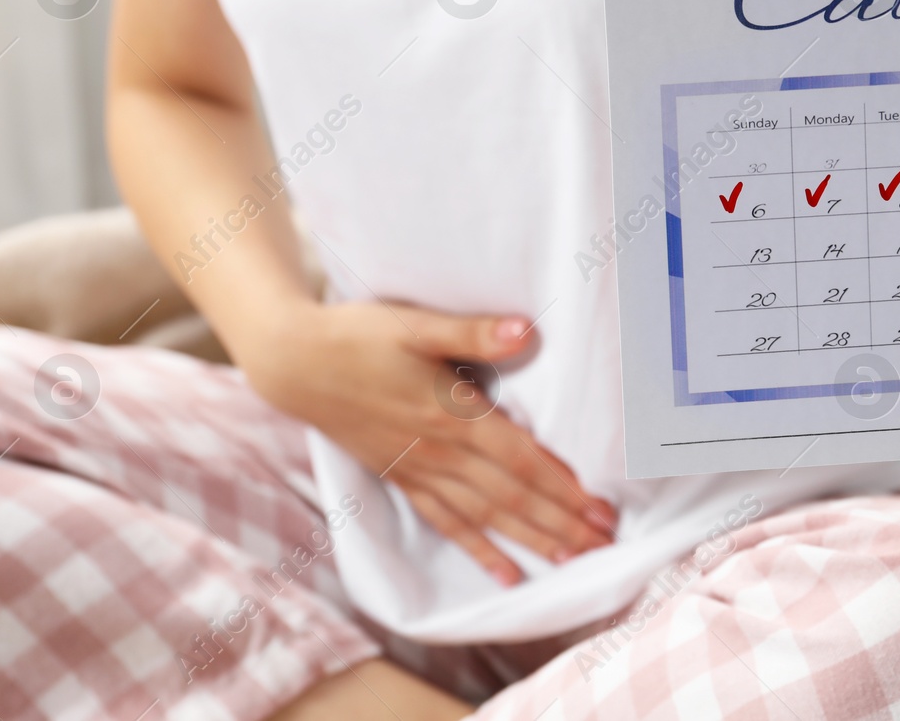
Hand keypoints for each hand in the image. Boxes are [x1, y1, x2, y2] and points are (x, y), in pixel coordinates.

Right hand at [233, 299, 616, 585]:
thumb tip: (525, 330)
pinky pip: (447, 524)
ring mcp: (420, 470)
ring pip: (486, 516)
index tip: (599, 509)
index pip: (521, 460)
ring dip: (532, 540)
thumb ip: (473, 331)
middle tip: (603, 545)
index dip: (563, 487)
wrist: (296, 364)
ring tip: (573, 561)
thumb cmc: (358, 336)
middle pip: (512, 497)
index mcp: (452, 414)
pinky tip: (506, 575)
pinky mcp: (403, 479)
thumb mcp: (415, 324)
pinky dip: (479, 551)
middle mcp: (440, 452)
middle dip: (561, 523)